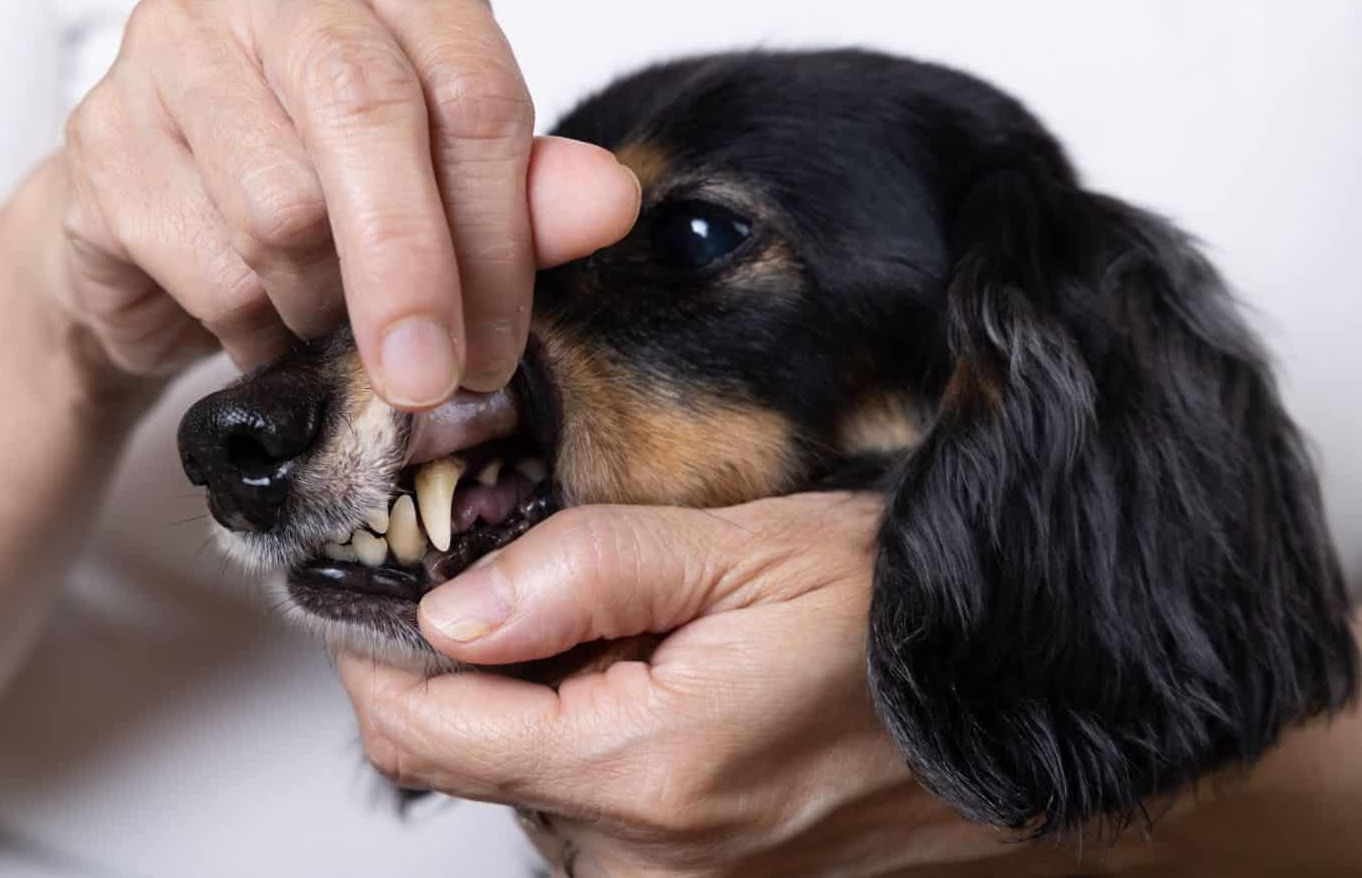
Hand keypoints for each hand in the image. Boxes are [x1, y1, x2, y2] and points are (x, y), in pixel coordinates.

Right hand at [33, 0, 638, 400]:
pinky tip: (258, 318)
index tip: (500, 339)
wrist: (158, 227)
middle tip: (432, 377)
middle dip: (413, 272)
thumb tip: (608, 204)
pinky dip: (250, 326)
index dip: (499, 231)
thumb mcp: (447, 184)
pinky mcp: (101, 131)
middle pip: (367, 114)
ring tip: (324, 315)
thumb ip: (526, 192)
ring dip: (320, 304)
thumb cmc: (324, 186)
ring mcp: (173, 39)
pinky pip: (205, 263)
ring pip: (280, 205)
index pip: (471, 83)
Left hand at [335, 493, 1051, 876]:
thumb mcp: (746, 552)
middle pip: (467, 757)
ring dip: (541, 697)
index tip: (383, 577)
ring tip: (634, 624)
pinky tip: (664, 679)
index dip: (374, 648)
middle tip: (534, 570)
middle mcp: (644, 860)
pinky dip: (592, 736)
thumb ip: (586, 573)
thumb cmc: (902, 625)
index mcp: (644, 770)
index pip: (422, 729)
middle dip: (472, 660)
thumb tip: (449, 608)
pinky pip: (591, 809)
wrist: (1024, 710)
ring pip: (527, 779)